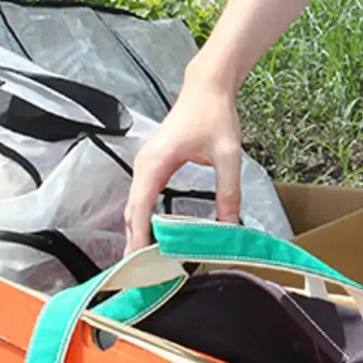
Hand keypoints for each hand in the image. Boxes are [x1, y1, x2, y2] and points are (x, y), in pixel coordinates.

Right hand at [123, 84, 243, 253]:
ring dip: (139, 231)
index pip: (138, 208)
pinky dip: (145, 217)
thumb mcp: (228, 155)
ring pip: (136, 205)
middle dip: (135, 242)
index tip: (137, 262)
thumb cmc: (214, 115)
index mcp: (155, 163)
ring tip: (147, 261)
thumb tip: (230, 225)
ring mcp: (147, 165)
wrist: (208, 87)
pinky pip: (144, 196)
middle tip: (142, 275)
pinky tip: (155, 235)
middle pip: (132, 211)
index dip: (137, 237)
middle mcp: (144, 165)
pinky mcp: (155, 165)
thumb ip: (228, 191)